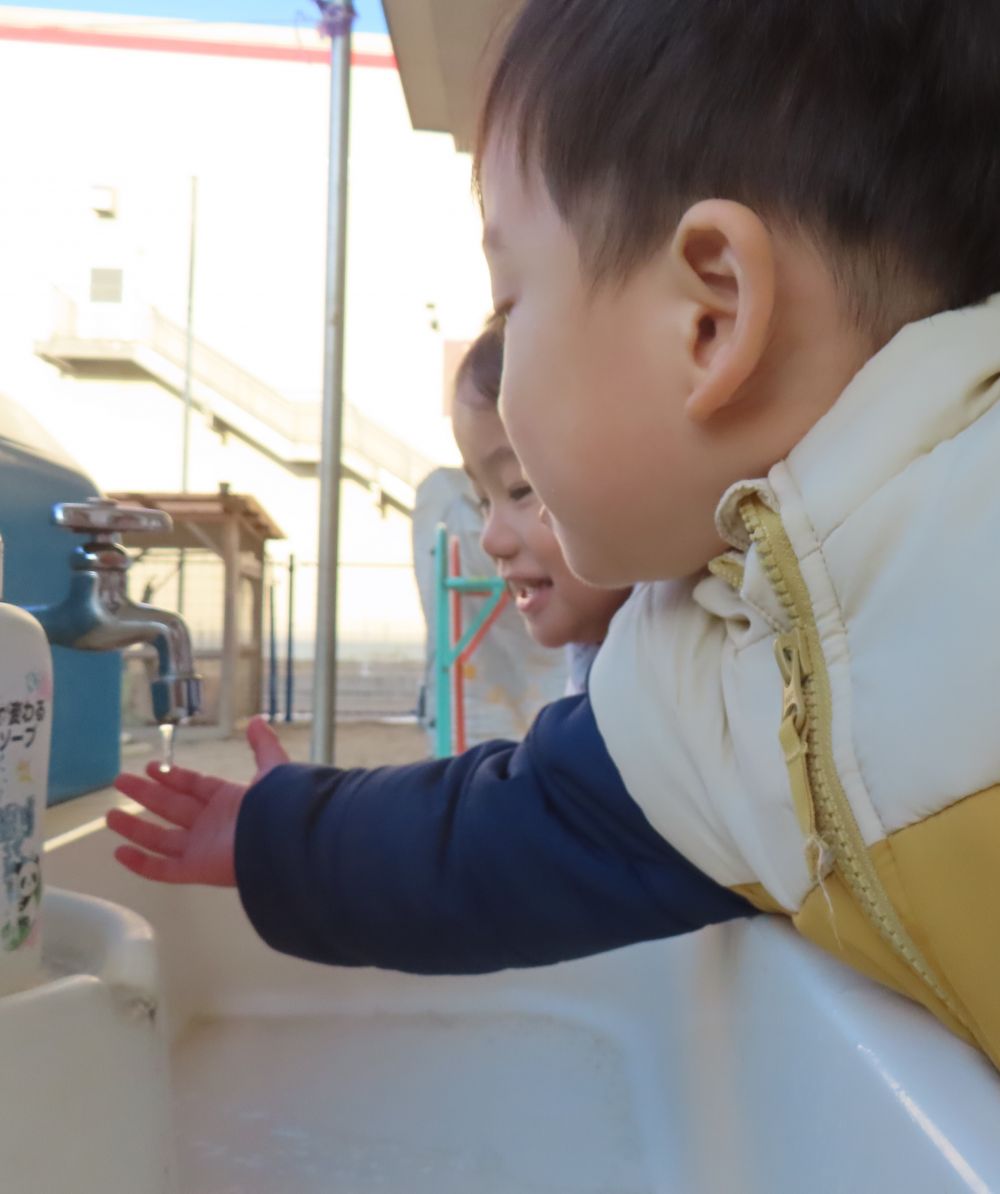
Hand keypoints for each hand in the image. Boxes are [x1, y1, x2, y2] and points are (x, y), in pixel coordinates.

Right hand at [106, 716, 290, 885]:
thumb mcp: (273, 768)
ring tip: (110, 815)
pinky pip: (163, 869)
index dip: (173, 776)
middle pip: (172, 807)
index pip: (195, 786)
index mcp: (229, 800)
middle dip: (146, 794)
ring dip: (135, 827)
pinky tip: (119, 853)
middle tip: (119, 781)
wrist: (285, 841)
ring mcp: (203, 848)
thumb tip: (257, 720)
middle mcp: (212, 824)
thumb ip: (264, 746)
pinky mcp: (196, 869)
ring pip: (161, 838)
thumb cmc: (278, 804)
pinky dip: (140, 863)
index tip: (150, 767)